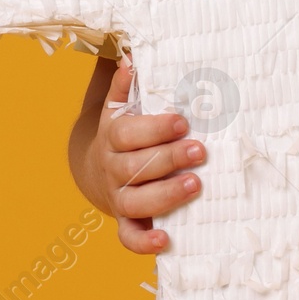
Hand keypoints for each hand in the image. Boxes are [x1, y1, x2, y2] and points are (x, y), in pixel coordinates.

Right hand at [83, 57, 206, 255]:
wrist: (98, 171)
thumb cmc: (124, 133)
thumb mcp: (120, 107)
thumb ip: (125, 85)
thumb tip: (130, 57)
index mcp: (112, 137)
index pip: (128, 133)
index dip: (155, 129)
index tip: (183, 122)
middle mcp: (113, 169)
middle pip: (135, 167)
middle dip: (169, 159)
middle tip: (200, 151)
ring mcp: (118, 198)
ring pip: (135, 201)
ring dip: (165, 195)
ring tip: (195, 185)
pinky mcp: (126, 222)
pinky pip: (129, 237)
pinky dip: (144, 242)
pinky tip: (166, 239)